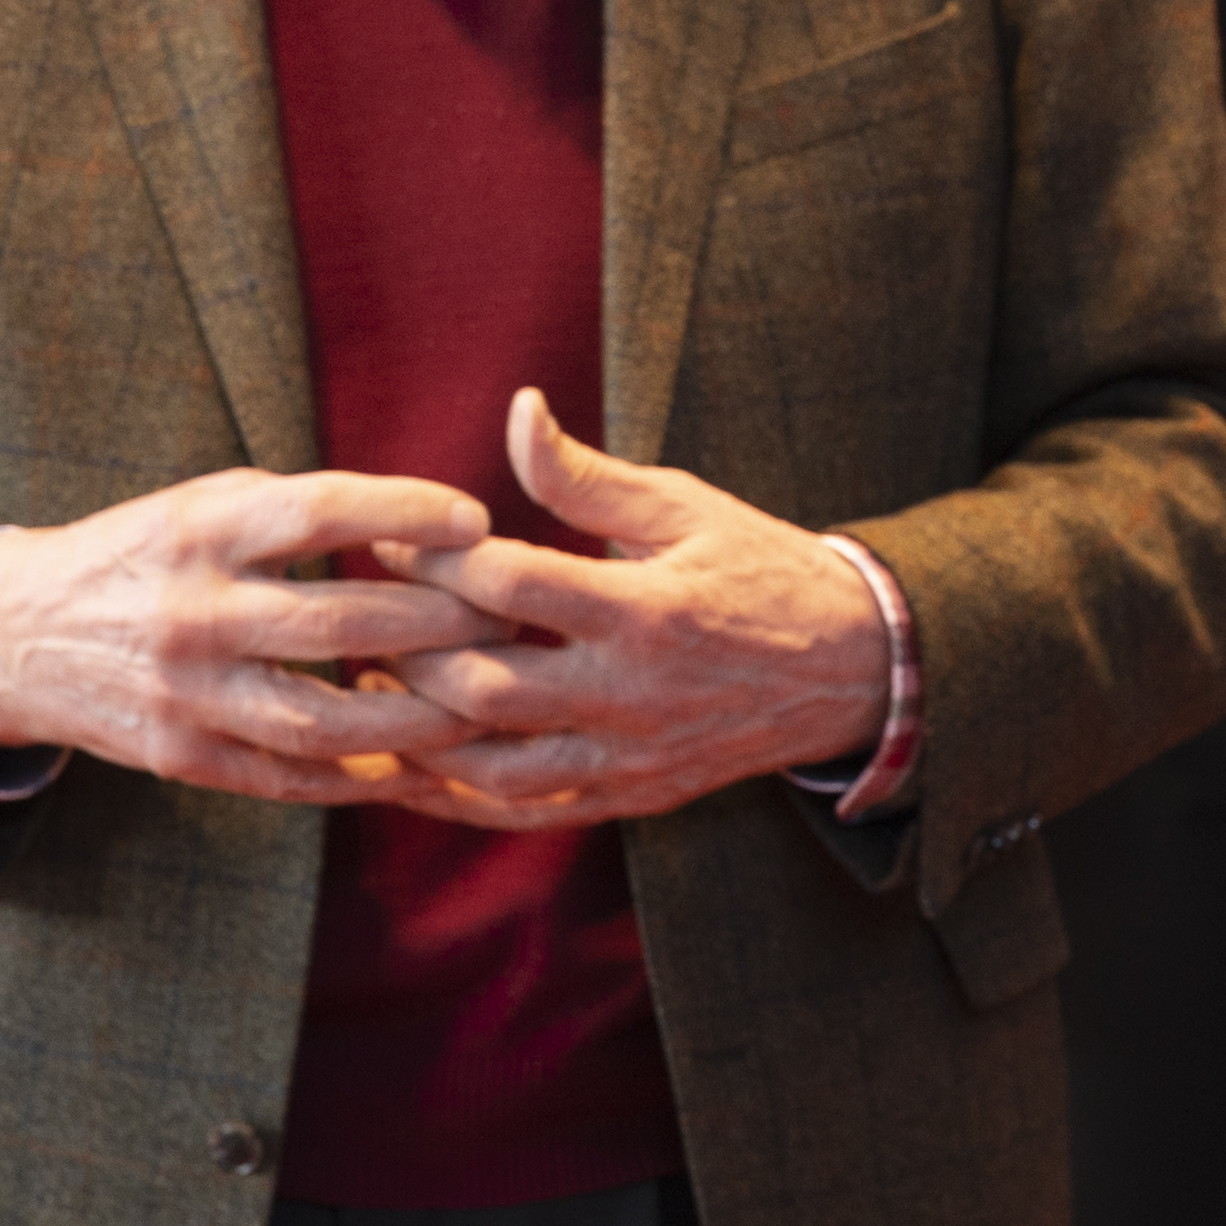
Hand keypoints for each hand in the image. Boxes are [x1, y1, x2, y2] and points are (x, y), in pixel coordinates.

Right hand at [0, 465, 520, 800]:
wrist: (17, 633)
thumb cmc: (147, 552)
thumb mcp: (206, 503)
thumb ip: (300, 511)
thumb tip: (430, 523)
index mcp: (202, 531)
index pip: (320, 513)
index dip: (406, 512)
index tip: (477, 519)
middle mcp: (193, 612)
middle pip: (340, 622)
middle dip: (440, 623)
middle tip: (508, 617)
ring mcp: (186, 693)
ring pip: (324, 718)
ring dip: (418, 716)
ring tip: (484, 702)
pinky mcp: (182, 756)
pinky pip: (288, 776)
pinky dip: (361, 773)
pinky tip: (420, 762)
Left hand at [371, 392, 894, 830]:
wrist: (852, 666)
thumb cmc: (761, 569)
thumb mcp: (686, 506)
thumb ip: (587, 476)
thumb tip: (518, 412)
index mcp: (646, 609)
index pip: (509, 587)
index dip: (435, 562)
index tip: (393, 542)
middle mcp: (632, 693)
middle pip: (484, 688)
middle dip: (411, 652)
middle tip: (372, 620)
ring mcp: (630, 755)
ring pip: (492, 766)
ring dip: (420, 733)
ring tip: (378, 688)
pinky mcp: (631, 796)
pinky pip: (525, 812)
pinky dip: (458, 796)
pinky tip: (416, 763)